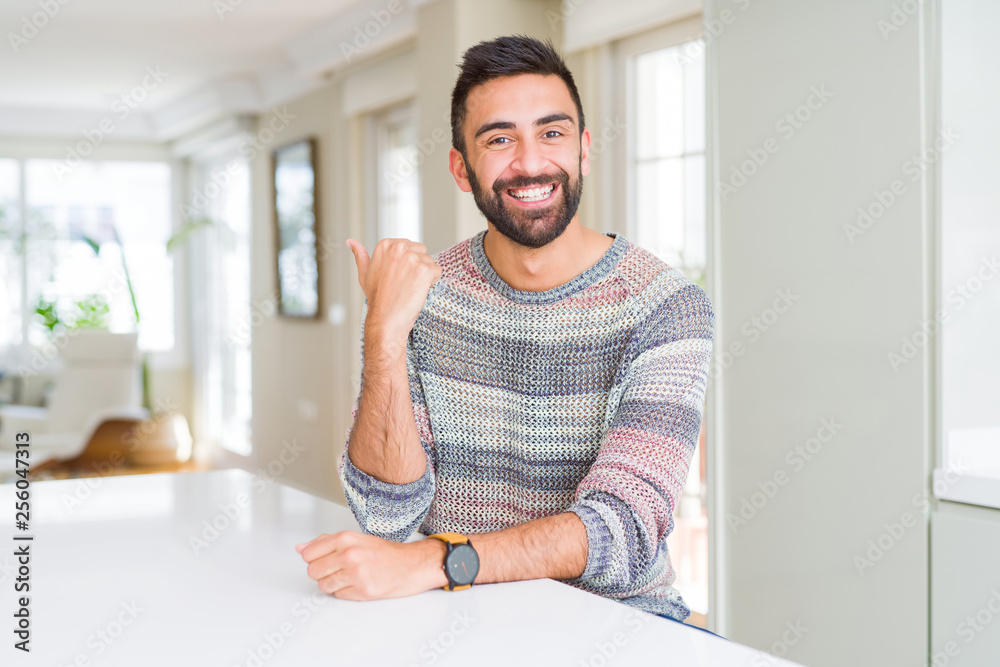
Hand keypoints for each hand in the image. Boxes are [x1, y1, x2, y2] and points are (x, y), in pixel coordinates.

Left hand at [295, 531, 447, 600]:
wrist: (410, 565)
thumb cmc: (384, 552)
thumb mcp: (354, 539)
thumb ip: (325, 542)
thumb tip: (300, 548)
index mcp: (346, 538)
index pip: (309, 553)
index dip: (313, 558)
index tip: (323, 559)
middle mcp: (350, 555)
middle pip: (313, 571)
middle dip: (322, 572)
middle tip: (337, 569)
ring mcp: (356, 574)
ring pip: (323, 585)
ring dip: (332, 584)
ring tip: (348, 576)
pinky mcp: (363, 591)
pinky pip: (338, 595)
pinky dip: (345, 592)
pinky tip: (357, 583)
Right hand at [346, 238, 441, 342]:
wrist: (386, 319)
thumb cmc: (377, 299)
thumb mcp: (365, 274)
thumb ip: (360, 255)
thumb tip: (351, 242)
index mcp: (385, 245)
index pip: (410, 246)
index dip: (407, 263)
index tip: (397, 276)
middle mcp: (398, 248)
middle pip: (422, 251)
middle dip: (417, 267)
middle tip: (404, 283)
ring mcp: (412, 258)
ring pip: (430, 262)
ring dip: (425, 276)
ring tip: (409, 288)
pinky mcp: (424, 270)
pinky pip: (437, 271)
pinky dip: (432, 282)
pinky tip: (417, 290)